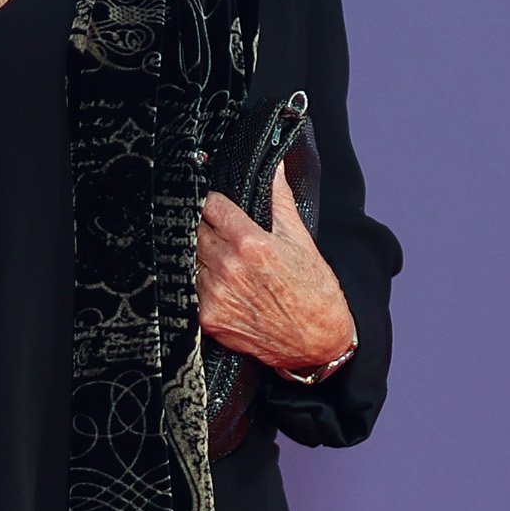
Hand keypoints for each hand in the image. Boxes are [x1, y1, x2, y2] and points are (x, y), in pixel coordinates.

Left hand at [195, 164, 355, 378]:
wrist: (317, 343)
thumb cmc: (313, 293)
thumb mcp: (300, 240)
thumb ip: (280, 200)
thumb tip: (274, 167)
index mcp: (250, 243)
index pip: (210, 206)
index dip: (213, 203)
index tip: (216, 206)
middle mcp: (229, 268)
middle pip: (196, 231)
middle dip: (208, 230)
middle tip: (226, 238)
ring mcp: (215, 294)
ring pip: (192, 260)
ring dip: (204, 258)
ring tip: (230, 266)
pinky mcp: (209, 318)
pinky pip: (193, 290)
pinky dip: (204, 285)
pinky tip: (226, 288)